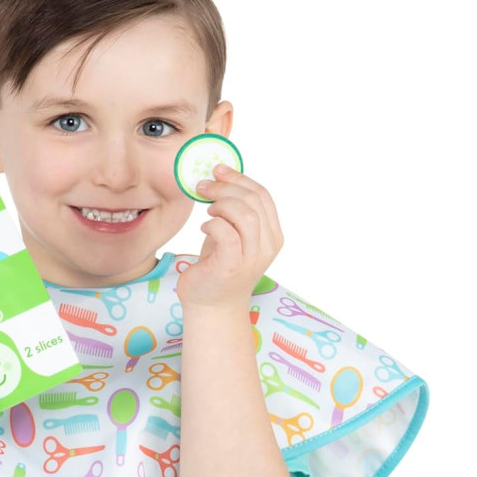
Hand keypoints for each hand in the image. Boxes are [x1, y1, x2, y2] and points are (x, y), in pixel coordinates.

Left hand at [175, 164, 283, 309]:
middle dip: (226, 187)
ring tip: (207, 209)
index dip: (240, 178)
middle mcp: (267, 246)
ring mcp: (251, 257)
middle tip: (204, 186)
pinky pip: (226, 233)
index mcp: (272, 235)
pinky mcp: (231, 266)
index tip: (219, 170)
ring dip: (220, 204)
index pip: (263, 196)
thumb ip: (235, 212)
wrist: (212, 307)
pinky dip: (212, 224)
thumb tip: (222, 178)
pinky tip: (204, 228)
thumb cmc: (219, 268)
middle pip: (254, 201)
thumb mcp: (234, 236)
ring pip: (244, 215)